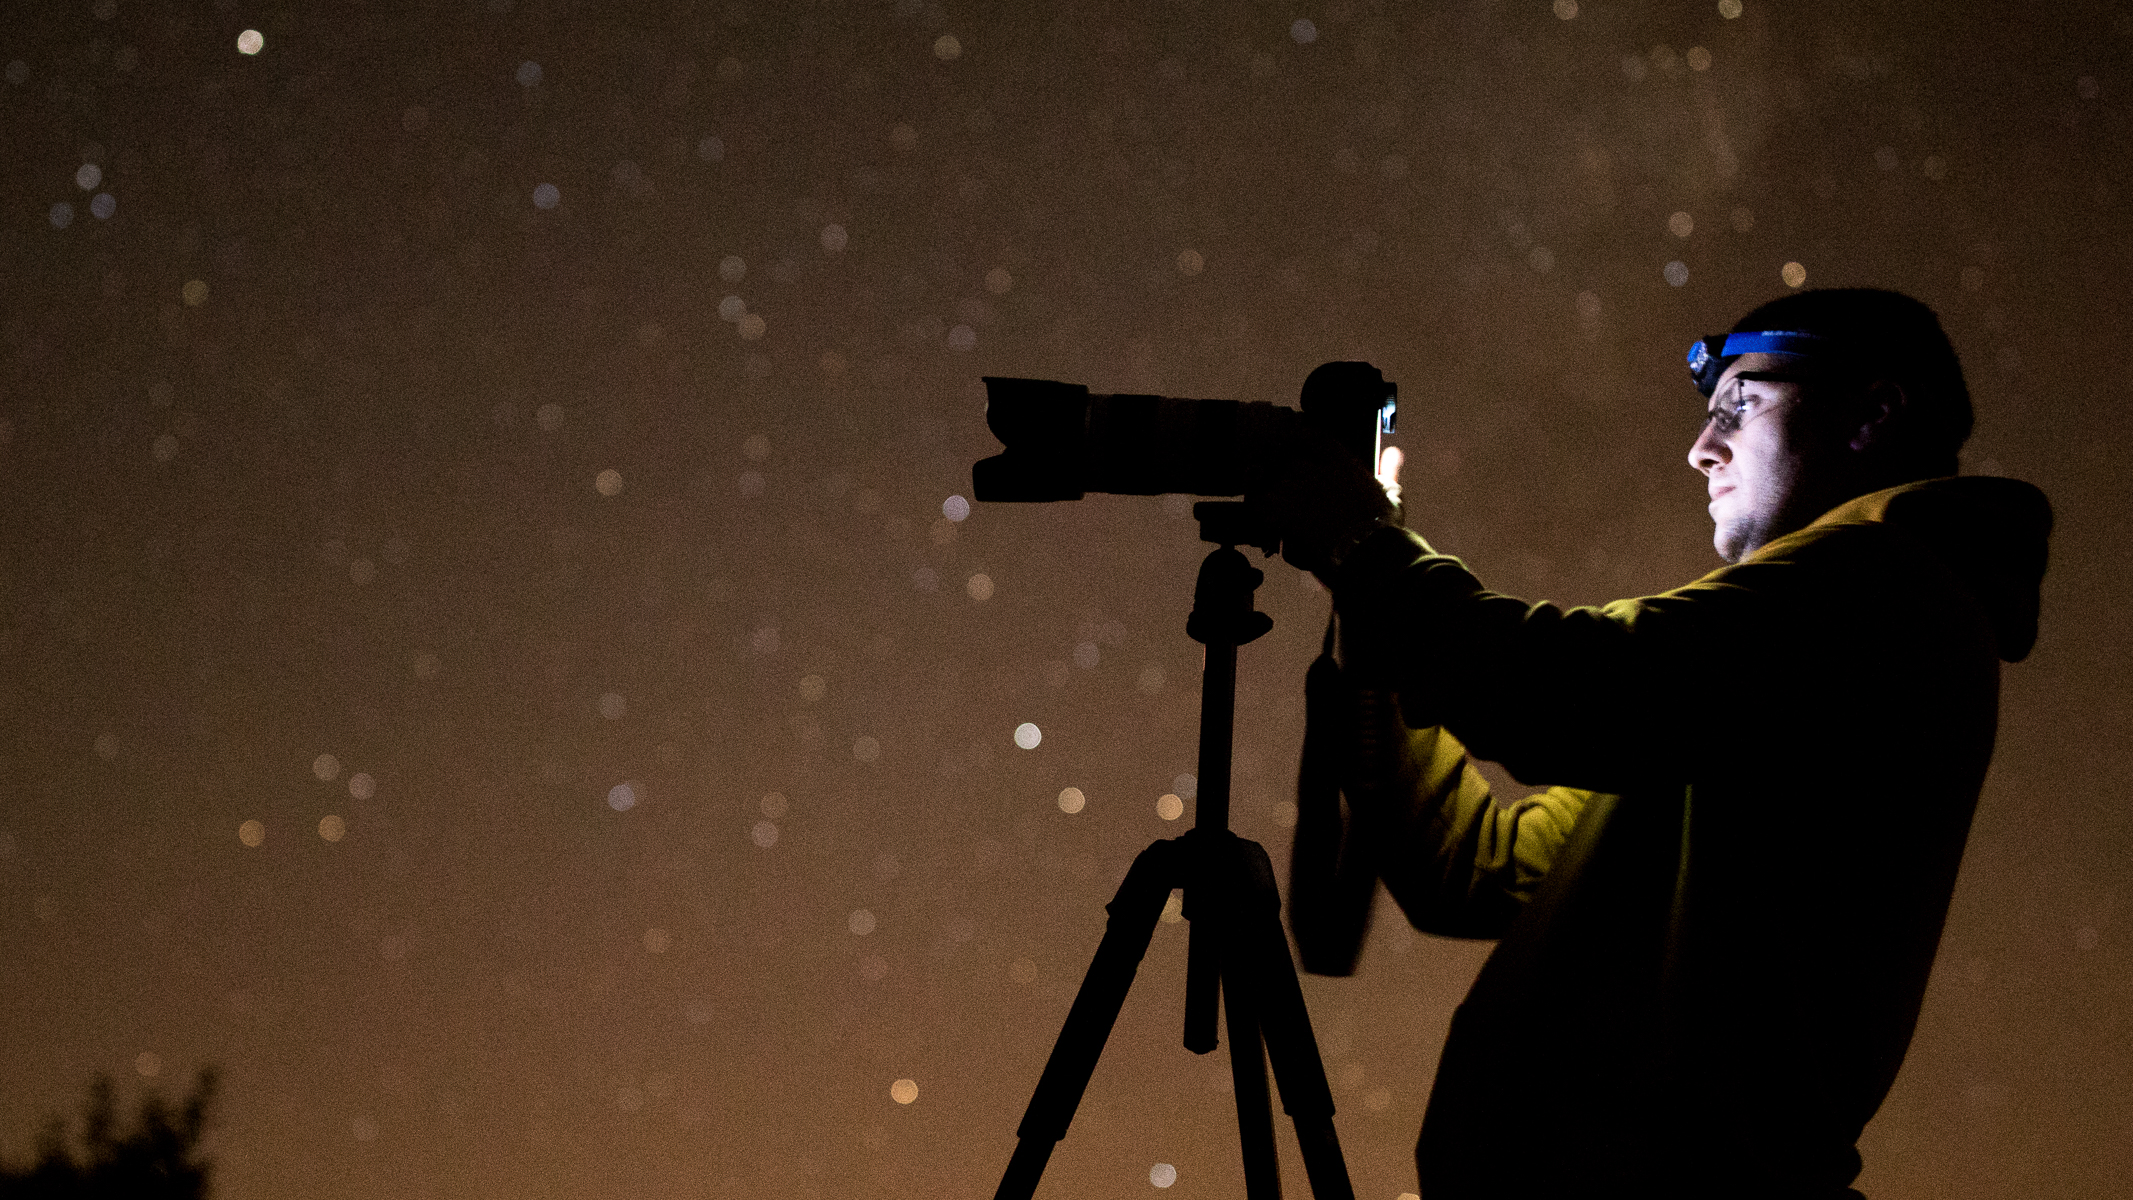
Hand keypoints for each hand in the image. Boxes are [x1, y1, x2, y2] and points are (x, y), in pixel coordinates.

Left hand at [1248, 435, 1403, 577]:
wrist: (1365, 549)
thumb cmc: (1382, 525)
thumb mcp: (1392, 493)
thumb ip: (1390, 469)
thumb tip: (1395, 454)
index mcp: (1341, 461)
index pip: (1314, 437)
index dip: (1303, 440)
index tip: (1299, 447)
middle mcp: (1315, 468)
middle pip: (1291, 463)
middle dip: (1291, 477)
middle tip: (1296, 495)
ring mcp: (1295, 487)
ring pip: (1275, 482)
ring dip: (1277, 495)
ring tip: (1284, 511)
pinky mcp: (1281, 510)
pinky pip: (1259, 503)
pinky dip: (1261, 510)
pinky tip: (1268, 518)